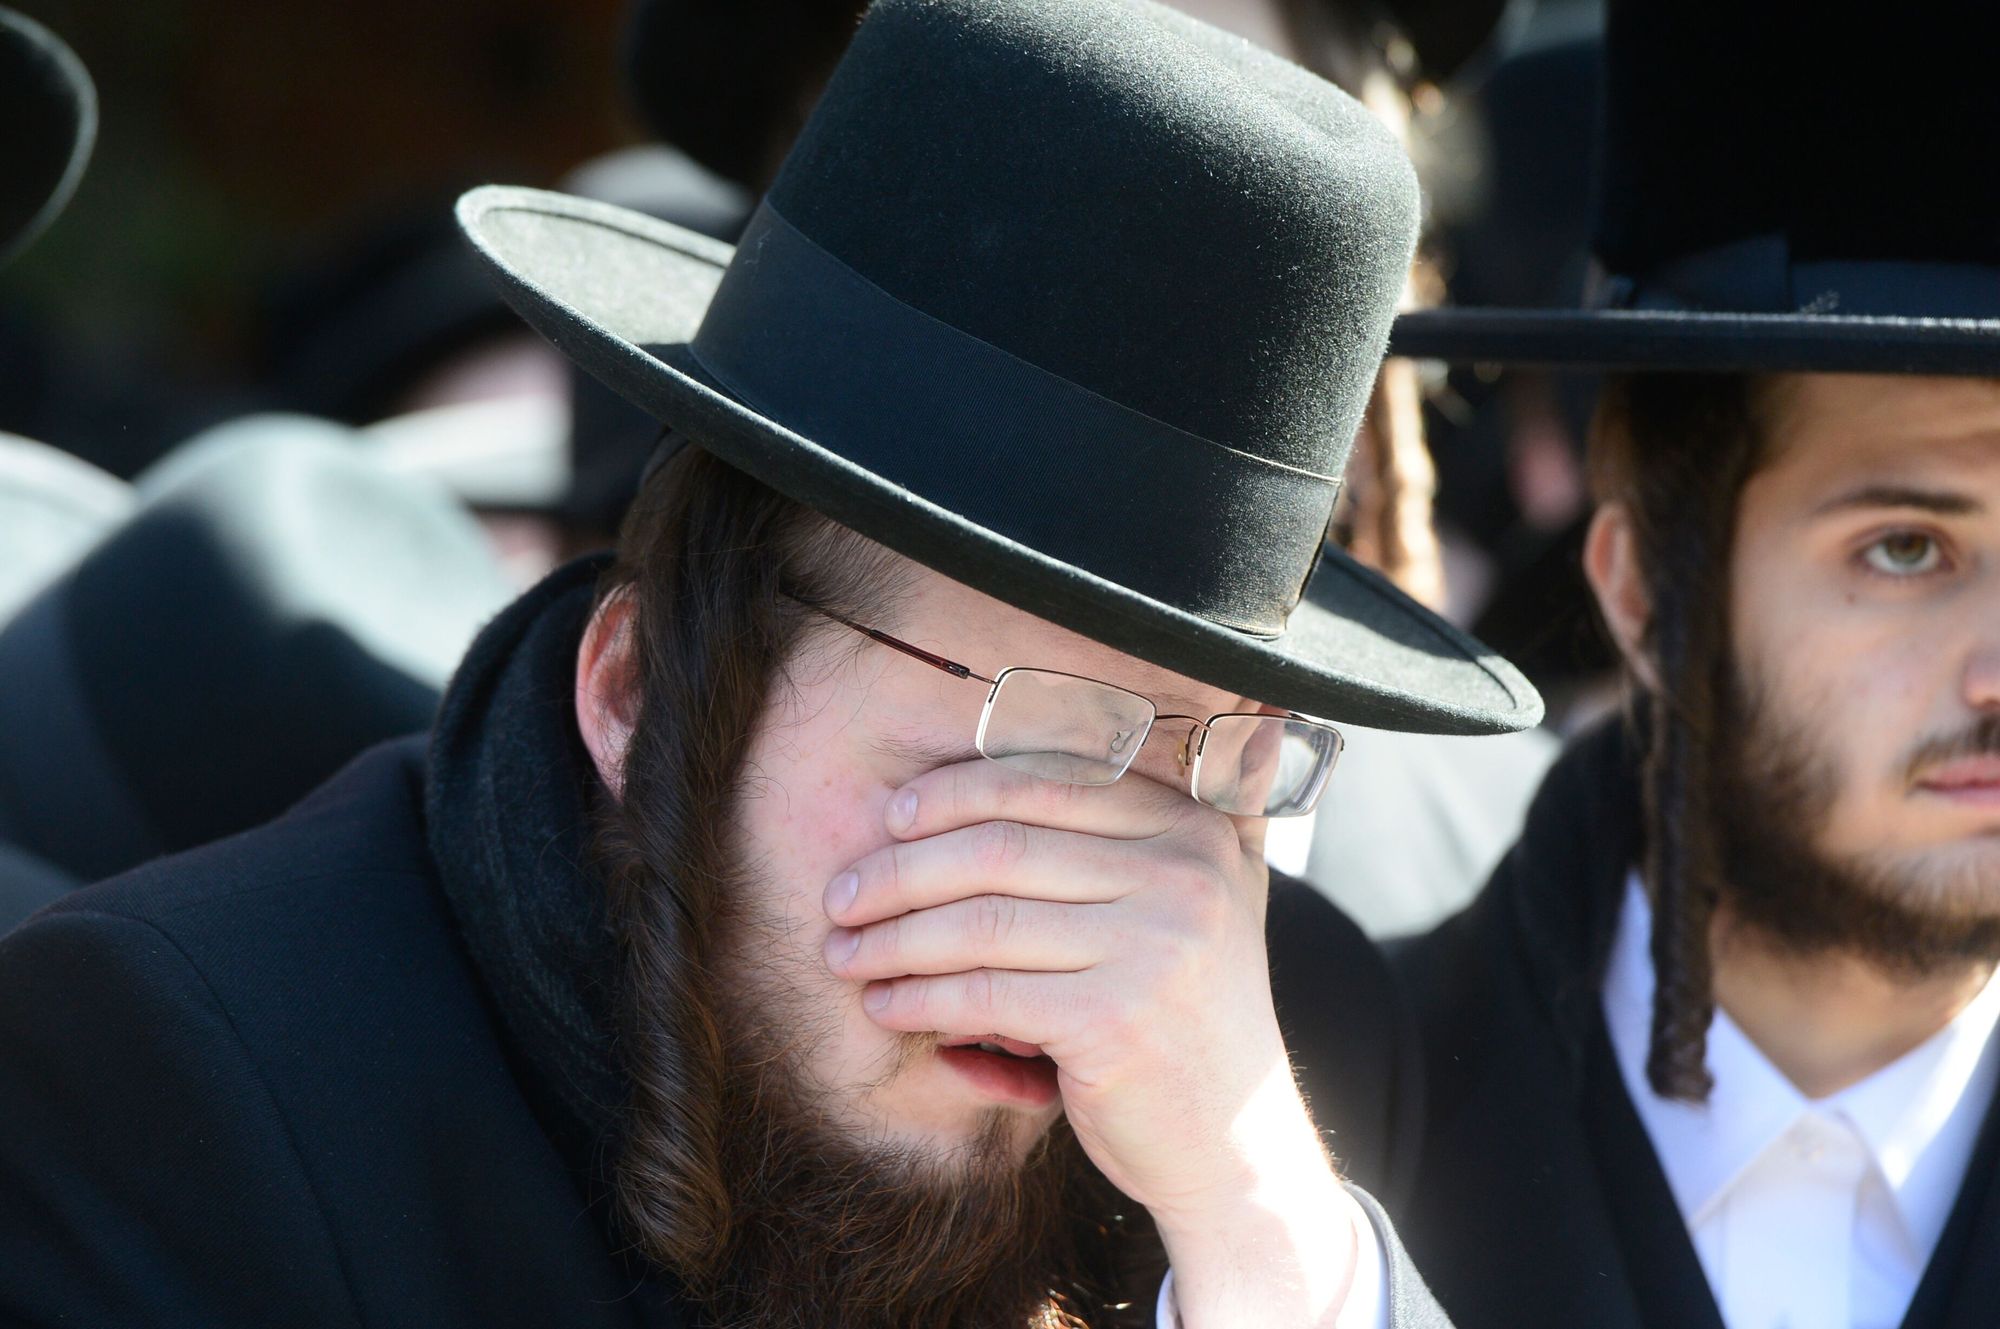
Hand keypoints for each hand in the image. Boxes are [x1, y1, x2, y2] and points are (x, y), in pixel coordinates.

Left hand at [820, 757, 1327, 1227]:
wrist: (1237, 1150)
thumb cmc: (1190, 1018)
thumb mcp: (1216, 899)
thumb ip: (1196, 815)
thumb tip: (1246, 710)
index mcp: (1194, 830)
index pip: (1049, 782)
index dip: (955, 794)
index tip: (891, 818)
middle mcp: (1183, 875)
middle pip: (1002, 848)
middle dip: (903, 869)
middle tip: (842, 894)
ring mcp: (1154, 947)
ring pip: (982, 922)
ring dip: (894, 938)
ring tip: (845, 952)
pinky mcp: (1116, 1021)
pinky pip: (985, 994)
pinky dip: (920, 998)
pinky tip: (886, 1004)